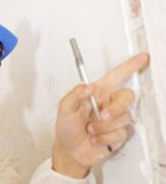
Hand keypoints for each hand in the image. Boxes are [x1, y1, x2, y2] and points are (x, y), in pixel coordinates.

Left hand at [52, 52, 149, 177]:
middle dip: (115, 108)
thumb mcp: (64, 108)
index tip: (143, 58)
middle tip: (102, 115)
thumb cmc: (66, 127)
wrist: (70, 150)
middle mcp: (109, 103)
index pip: (116, 76)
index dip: (130, 66)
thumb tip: (90, 86)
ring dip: (103, 127)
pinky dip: (104, 138)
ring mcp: (115, 119)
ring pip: (123, 118)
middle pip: (127, 96)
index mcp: (98, 93)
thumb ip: (75, 94)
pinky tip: (95, 139)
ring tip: (90, 130)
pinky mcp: (119, 134)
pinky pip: (120, 133)